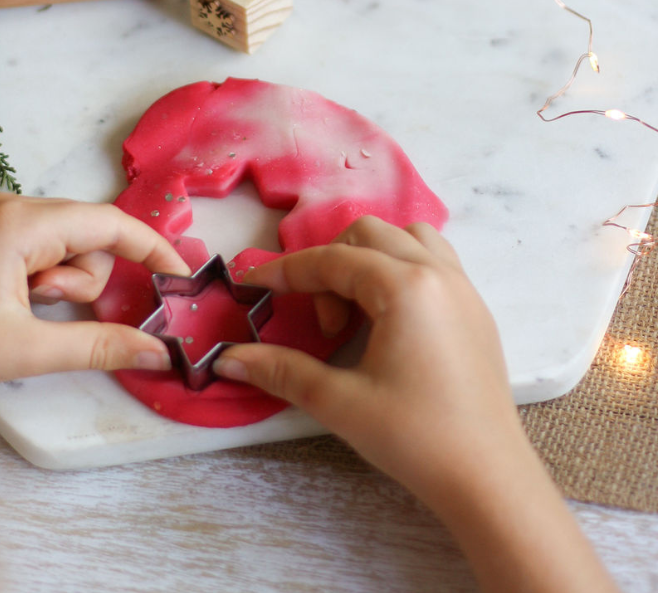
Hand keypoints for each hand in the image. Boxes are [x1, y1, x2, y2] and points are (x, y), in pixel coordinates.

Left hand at [0, 194, 189, 419]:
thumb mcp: (28, 351)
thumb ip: (100, 346)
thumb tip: (157, 350)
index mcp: (19, 223)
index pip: (107, 223)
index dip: (151, 247)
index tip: (182, 275)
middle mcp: (7, 204)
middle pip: (86, 233)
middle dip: (82, 279)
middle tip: (46, 311)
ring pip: (64, 241)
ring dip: (59, 281)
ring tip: (21, 311)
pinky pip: (38, 244)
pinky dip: (41, 275)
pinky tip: (11, 301)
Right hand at [215, 215, 513, 499]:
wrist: (489, 479)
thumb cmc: (416, 439)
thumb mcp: (340, 403)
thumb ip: (281, 370)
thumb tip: (228, 357)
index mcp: (406, 287)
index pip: (333, 260)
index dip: (287, 271)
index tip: (254, 283)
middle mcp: (438, 273)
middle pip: (368, 236)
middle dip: (330, 267)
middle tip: (322, 324)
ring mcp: (463, 288)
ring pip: (407, 239)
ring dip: (370, 259)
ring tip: (357, 312)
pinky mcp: (475, 309)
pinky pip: (434, 260)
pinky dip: (401, 269)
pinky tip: (389, 317)